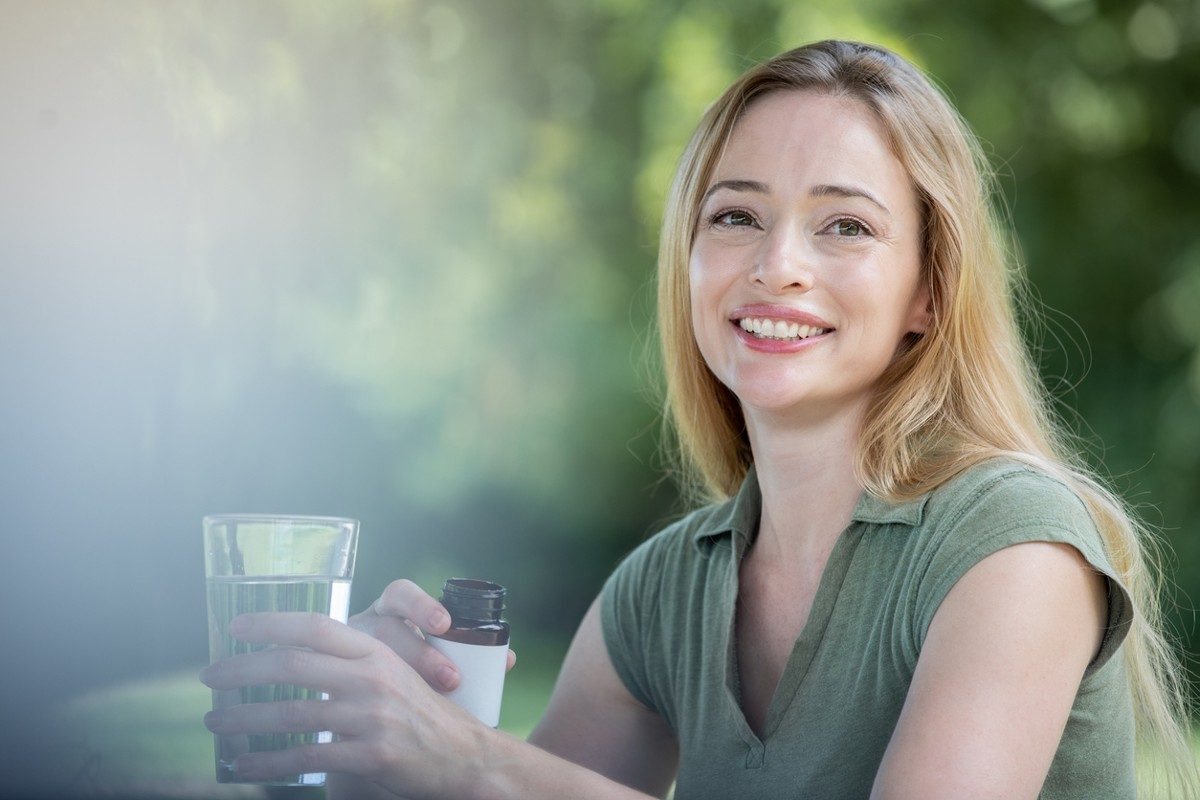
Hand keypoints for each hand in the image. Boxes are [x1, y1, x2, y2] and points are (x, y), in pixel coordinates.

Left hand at [199, 611, 487, 797]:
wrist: (466, 756)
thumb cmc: (421, 715)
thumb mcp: (393, 675)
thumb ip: (349, 668)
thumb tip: (289, 665)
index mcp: (376, 651)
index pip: (316, 626)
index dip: (271, 623)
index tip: (235, 628)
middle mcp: (373, 677)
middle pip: (294, 664)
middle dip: (241, 670)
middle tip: (210, 678)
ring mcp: (372, 715)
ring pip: (292, 711)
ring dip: (243, 719)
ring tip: (214, 724)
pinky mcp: (372, 753)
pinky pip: (307, 755)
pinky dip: (267, 760)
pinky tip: (243, 763)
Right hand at [348, 579, 515, 692]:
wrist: (368, 697)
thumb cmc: (411, 668)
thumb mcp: (434, 652)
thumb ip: (468, 653)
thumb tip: (508, 660)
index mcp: (391, 609)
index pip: (400, 594)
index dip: (420, 605)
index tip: (445, 625)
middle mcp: (366, 625)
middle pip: (384, 628)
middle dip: (418, 652)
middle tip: (451, 679)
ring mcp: (347, 652)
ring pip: (362, 657)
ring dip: (399, 680)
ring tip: (428, 705)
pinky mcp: (336, 680)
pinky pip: (343, 690)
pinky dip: (364, 704)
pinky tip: (385, 722)